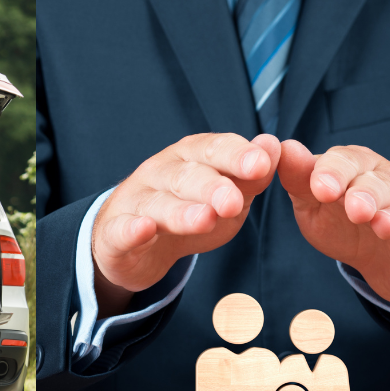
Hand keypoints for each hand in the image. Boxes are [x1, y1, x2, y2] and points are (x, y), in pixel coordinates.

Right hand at [91, 133, 280, 315]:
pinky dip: (132, 229)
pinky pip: (123, 229)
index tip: (260, 164)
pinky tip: (144, 228)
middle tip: (233, 201)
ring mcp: (135, 201)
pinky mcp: (115, 234)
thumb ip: (251, 177)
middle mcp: (160, 172)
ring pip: (158, 204)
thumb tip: (274, 145)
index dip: (236, 155)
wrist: (135, 245)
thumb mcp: (229, 196)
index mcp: (189, 157)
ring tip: (204, 219)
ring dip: (181, 211)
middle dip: (211, 186)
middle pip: (186, 176)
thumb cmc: (189, 212)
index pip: (213, 149)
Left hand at [276, 141, 389, 308]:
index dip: (334, 173)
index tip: (319, 188)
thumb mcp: (315, 203)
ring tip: (383, 226)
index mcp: (361, 170)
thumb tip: (283, 147)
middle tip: (354, 208)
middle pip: (382, 184)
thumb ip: (299, 178)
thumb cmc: (345, 224)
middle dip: (368, 194)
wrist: (381, 263)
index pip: (348, 161)